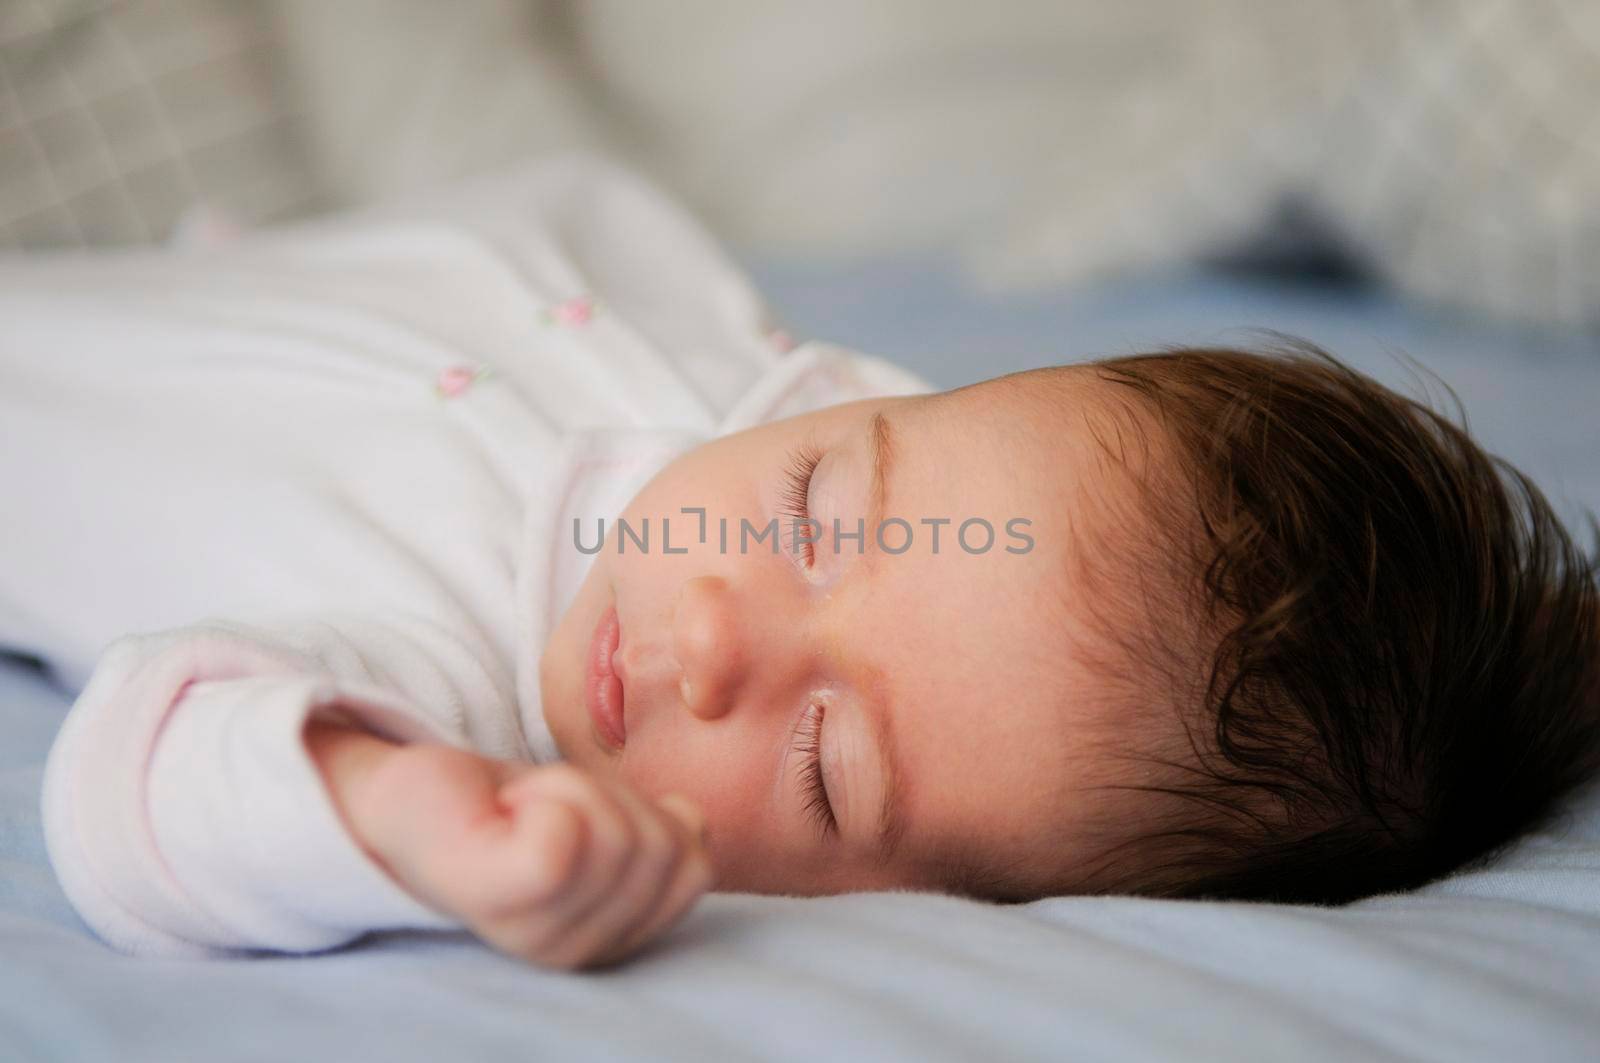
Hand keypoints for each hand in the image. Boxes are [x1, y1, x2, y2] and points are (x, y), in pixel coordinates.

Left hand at [306, 722, 713, 968]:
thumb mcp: (604, 824)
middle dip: (610, 798)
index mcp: (611, 945)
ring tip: (520, 810)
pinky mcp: (498, 893)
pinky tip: (504, 811)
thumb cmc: (504, 809)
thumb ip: (660, 840)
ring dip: (574, 790)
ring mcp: (535, 934)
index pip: (696, 867)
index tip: (584, 818)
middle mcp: (578, 955)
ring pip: (619, 831)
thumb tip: (695, 826)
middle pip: (661, 845)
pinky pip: (569, 834)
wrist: (404, 792)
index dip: (649, 815)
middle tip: (542, 808)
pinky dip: (547, 794)